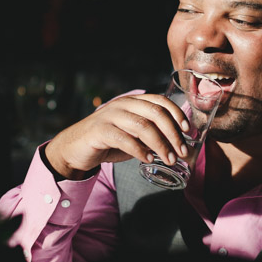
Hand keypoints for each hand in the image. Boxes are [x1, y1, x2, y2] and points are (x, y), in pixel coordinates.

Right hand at [43, 93, 190, 179]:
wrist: (75, 148)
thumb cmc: (108, 141)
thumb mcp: (133, 134)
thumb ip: (151, 135)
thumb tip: (177, 145)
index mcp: (133, 101)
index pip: (160, 101)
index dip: (176, 114)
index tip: (187, 131)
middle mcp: (123, 104)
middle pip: (155, 113)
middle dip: (172, 133)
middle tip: (181, 151)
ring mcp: (110, 116)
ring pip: (142, 126)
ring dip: (160, 144)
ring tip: (169, 159)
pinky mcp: (100, 130)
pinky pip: (124, 139)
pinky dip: (140, 150)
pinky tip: (148, 160)